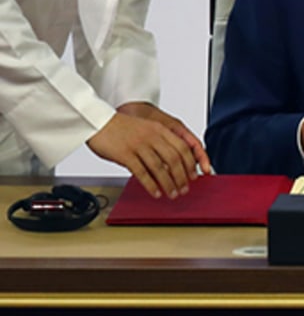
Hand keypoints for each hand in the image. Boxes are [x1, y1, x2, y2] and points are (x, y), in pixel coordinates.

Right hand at [87, 102, 212, 198]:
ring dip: (169, 184)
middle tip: (185, 188)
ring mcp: (139, 146)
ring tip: (173, 194)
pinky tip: (156, 192)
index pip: (183, 148)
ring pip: (160, 168)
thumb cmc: (120, 127)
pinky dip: (151, 185)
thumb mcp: (146, 128)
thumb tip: (171, 163)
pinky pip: (142, 173)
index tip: (194, 174)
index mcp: (159, 129)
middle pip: (175, 160)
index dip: (191, 163)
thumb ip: (159, 141)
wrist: (97, 121)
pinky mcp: (126, 155)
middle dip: (182, 177)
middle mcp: (152, 137)